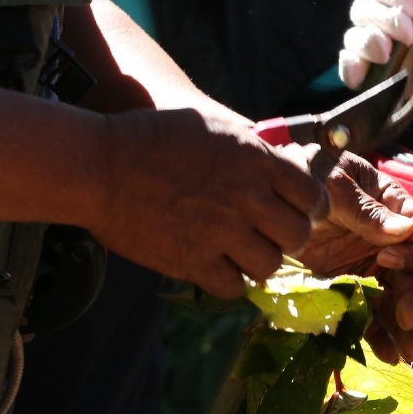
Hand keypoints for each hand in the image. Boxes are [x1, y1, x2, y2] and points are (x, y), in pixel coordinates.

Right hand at [90, 108, 328, 297]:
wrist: (100, 167)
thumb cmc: (151, 139)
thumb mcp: (212, 126)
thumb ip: (254, 148)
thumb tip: (285, 164)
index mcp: (255, 160)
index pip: (312, 195)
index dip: (310, 208)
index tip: (298, 212)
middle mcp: (246, 198)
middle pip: (297, 236)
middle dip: (287, 238)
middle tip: (268, 235)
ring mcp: (221, 232)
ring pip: (269, 265)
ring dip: (257, 261)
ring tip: (238, 251)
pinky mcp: (193, 261)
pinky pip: (233, 287)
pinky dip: (229, 281)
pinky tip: (215, 266)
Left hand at [295, 153, 412, 364]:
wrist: (268, 192)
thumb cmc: (305, 173)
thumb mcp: (332, 184)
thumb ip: (365, 209)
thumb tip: (405, 230)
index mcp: (393, 207)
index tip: (387, 258)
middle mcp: (389, 240)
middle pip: (411, 274)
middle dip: (411, 299)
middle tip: (406, 321)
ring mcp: (369, 265)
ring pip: (393, 299)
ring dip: (400, 327)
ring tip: (403, 355)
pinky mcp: (348, 286)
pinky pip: (367, 311)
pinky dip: (375, 332)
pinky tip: (384, 353)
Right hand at [338, 0, 412, 93]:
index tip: (411, 6)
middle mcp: (388, 13)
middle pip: (362, 9)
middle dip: (383, 20)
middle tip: (410, 34)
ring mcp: (383, 43)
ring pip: (354, 37)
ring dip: (366, 42)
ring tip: (388, 54)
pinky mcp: (381, 72)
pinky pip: (351, 66)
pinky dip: (350, 68)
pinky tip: (362, 75)